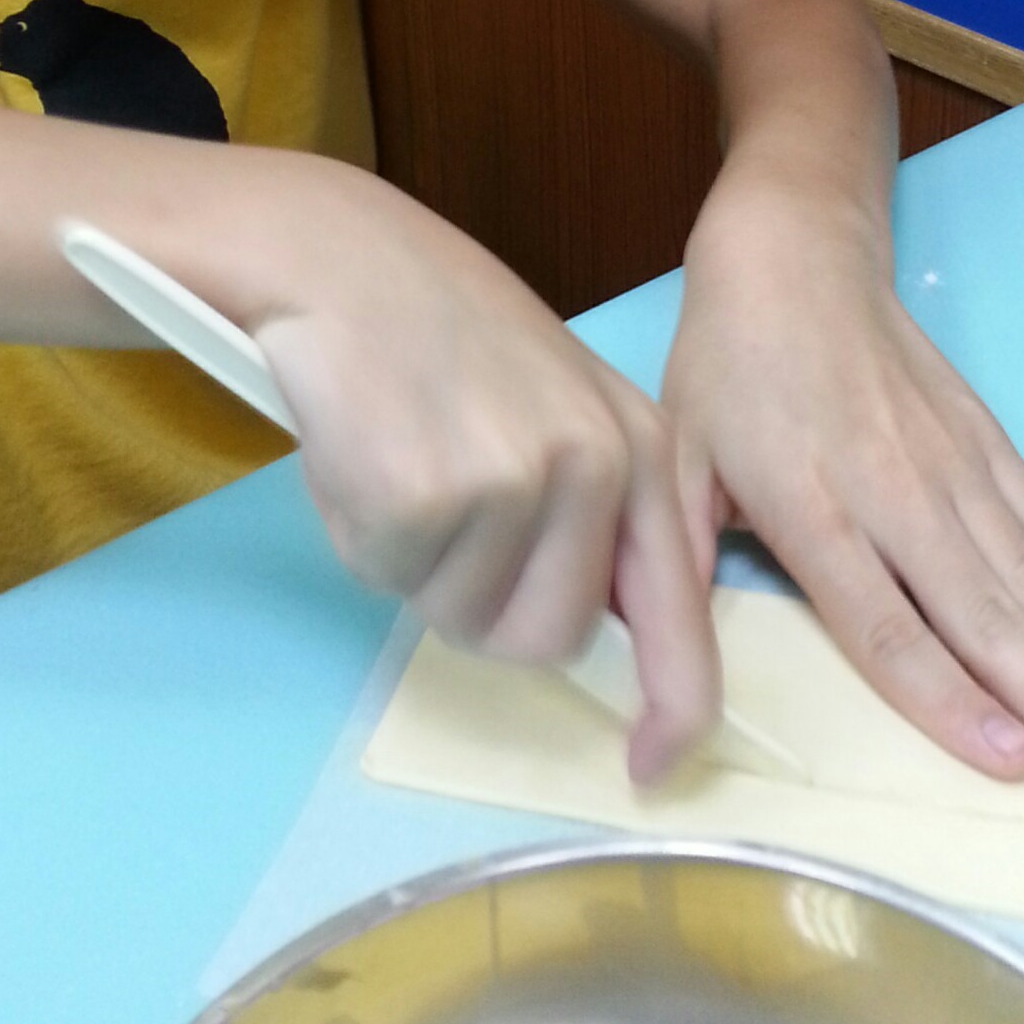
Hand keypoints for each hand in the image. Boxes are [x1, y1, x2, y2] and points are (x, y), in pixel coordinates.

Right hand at [232, 163, 717, 782]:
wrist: (340, 257)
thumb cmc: (438, 333)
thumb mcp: (557, 405)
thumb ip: (592, 510)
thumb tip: (598, 628)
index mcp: (640, 448)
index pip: (683, 614)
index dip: (672, 708)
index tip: (648, 765)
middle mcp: (596, 464)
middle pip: (548, 640)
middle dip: (482, 607)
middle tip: (441, 518)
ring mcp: (516, 478)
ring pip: (462, 618)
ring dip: (416, 566)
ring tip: (401, 461)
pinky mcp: (431, 494)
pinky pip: (390, 578)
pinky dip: (362, 535)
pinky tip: (361, 452)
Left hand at [662, 168, 1023, 795]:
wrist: (793, 256)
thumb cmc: (725, 374)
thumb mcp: (672, 474)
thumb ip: (674, 593)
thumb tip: (651, 726)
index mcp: (812, 507)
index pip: (885, 623)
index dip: (948, 696)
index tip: (1014, 759)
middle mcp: (896, 491)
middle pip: (986, 613)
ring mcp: (952, 463)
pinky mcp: (986, 440)